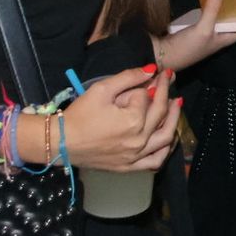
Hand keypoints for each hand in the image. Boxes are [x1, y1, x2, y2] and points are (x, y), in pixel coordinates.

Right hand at [61, 64, 181, 172]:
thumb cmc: (79, 115)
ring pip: (165, 138)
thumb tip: (151, 68)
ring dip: (174, 119)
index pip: (146, 97)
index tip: (152, 74)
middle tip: (168, 81)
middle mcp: (139, 140)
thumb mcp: (102, 89)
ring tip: (176, 104)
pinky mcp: (129, 167)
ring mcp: (135, 156)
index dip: (145, 85)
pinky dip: (165, 151)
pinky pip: (155, 162)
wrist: (60, 143)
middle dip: (165, 93)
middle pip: (160, 114)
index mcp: (133, 120)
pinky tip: (168, 139)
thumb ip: (129, 77)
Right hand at [157, 0, 235, 71]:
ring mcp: (212, 29)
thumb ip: (211, 9)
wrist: (163, 55)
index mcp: (229, 37)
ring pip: (227, 15)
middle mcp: (223, 33)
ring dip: (233, 4)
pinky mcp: (200, 25)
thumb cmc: (188, 48)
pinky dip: (218, 4)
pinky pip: (214, 13)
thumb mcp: (202, 29)